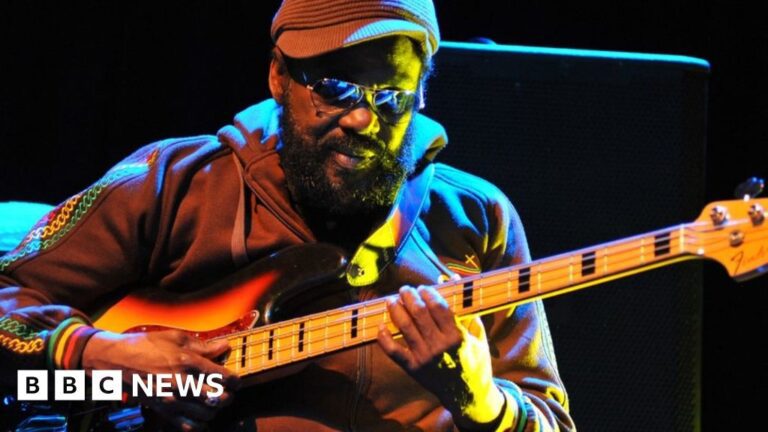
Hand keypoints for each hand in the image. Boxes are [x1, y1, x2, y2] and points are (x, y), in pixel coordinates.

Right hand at [82, 330, 239, 430]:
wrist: (116, 360)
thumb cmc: (146, 345)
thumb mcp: (176, 338)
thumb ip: (203, 345)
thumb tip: (224, 346)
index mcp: (188, 362)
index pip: (223, 377)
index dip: (235, 380)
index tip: (236, 380)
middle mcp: (182, 383)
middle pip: (219, 398)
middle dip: (228, 396)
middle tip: (228, 391)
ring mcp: (172, 399)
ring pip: (206, 414)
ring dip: (215, 409)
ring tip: (214, 402)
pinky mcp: (162, 410)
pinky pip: (186, 425)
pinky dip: (198, 424)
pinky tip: (201, 417)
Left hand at [377, 285, 505, 427]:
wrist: (468, 395)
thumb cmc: (475, 361)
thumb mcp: (478, 335)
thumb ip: (466, 308)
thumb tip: (453, 280)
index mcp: (457, 336)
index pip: (438, 306)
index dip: (428, 293)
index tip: (422, 288)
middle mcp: (439, 345)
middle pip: (419, 312)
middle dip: (409, 296)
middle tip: (405, 289)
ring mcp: (424, 357)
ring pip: (404, 326)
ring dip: (395, 309)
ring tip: (391, 300)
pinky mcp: (413, 368)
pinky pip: (393, 351)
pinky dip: (384, 338)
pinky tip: (381, 326)